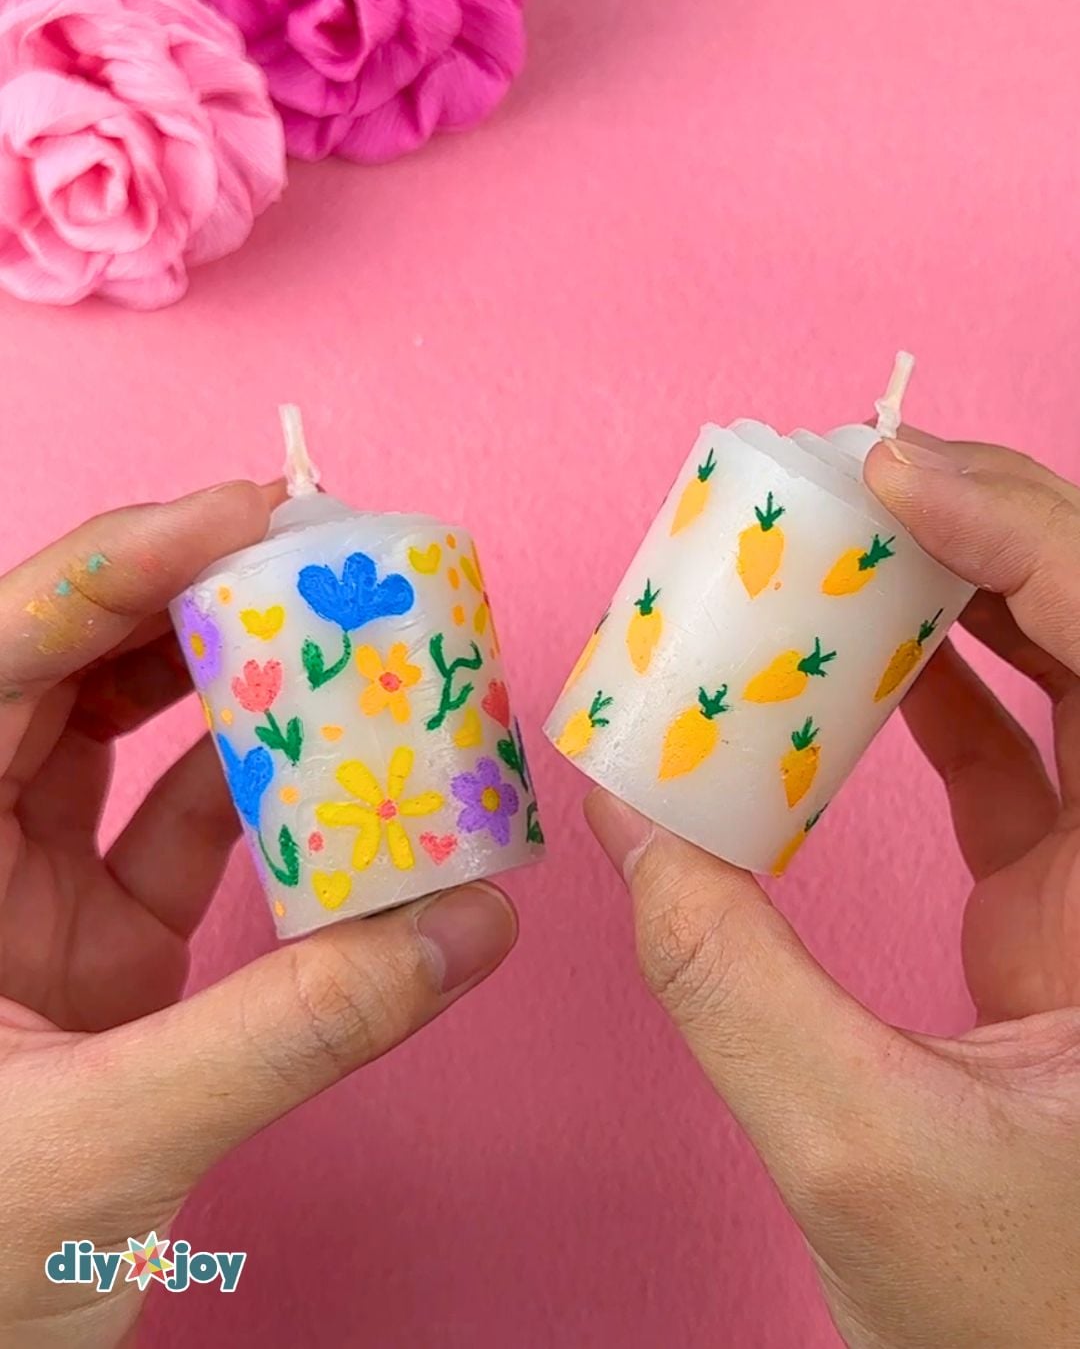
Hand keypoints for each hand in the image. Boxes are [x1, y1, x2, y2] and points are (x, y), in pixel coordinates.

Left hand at [0, 483, 515, 1348]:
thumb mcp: (106, 1144)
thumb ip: (297, 1029)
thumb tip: (470, 927)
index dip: (115, 566)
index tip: (246, 515)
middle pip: (66, 672)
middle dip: (185, 604)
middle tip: (309, 562)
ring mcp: (24, 897)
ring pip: (125, 744)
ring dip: (231, 695)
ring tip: (337, 645)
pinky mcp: (93, 949)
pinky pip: (180, 837)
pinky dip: (265, 806)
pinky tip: (342, 781)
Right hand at [586, 431, 1079, 1347]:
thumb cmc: (1033, 1322)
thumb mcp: (855, 1150)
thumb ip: (725, 974)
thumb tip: (625, 814)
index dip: (1031, 533)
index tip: (900, 472)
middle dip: (994, 535)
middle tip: (858, 486)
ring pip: (1071, 679)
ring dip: (966, 596)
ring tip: (848, 547)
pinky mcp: (1071, 908)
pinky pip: (1018, 756)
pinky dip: (938, 694)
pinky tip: (857, 667)